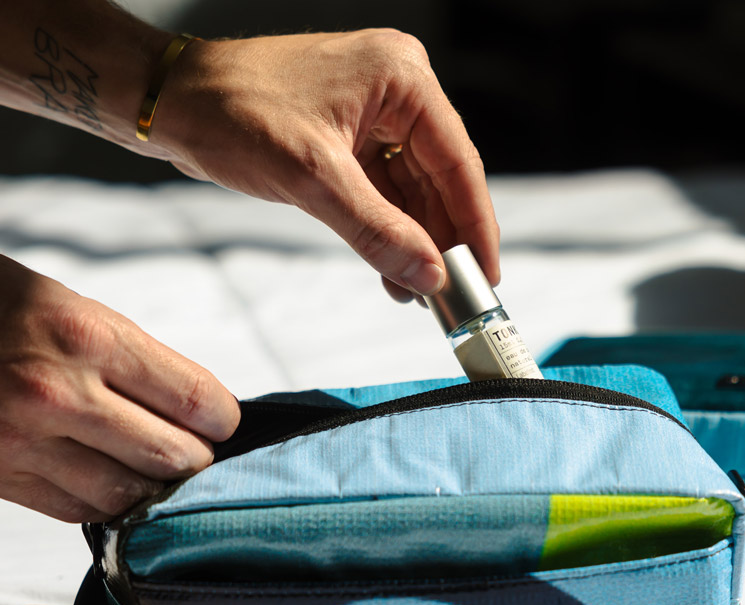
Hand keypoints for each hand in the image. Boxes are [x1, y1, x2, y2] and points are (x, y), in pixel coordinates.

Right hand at [0, 256, 239, 522]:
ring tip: (153, 466)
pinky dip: (106, 501)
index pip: (193, 398)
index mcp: (86, 337)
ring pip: (129, 495)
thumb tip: (198, 411)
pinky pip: (79, 510)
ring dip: (153, 486)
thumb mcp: (73, 309)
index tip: (222, 422)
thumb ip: (135, 360)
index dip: (223, 419)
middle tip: (192, 448)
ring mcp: (21, 441)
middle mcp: (56, 393)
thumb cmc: (0, 311)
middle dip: (194, 456)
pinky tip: (109, 478)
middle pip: (172, 456)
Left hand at [150, 29, 500, 300]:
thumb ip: (377, 231)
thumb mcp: (312, 179)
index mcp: (402, 78)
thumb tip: (429, 275)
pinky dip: (389, 230)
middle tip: (455, 296)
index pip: (458, 163)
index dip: (476, 227)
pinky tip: (394, 271)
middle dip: (444, 240)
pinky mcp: (352, 135)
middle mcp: (398, 90)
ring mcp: (375, 113)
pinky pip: (386, 190)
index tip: (486, 276)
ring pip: (414, 190)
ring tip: (420, 292)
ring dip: (416, 242)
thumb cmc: (231, 112)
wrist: (168, 100)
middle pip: (441, 179)